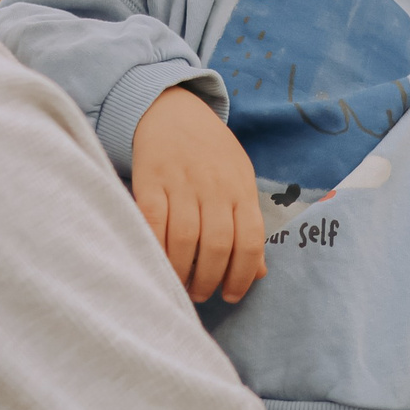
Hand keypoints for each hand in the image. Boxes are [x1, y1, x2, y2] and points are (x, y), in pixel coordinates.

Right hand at [131, 86, 268, 303]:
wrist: (173, 113)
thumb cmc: (211, 156)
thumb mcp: (240, 183)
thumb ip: (248, 226)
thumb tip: (259, 273)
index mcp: (242, 190)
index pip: (250, 240)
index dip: (242, 275)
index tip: (231, 296)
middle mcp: (215, 188)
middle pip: (217, 244)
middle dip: (210, 279)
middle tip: (202, 294)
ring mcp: (182, 184)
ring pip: (185, 239)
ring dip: (182, 271)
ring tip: (180, 285)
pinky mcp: (150, 180)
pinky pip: (152, 222)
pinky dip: (154, 248)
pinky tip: (156, 263)